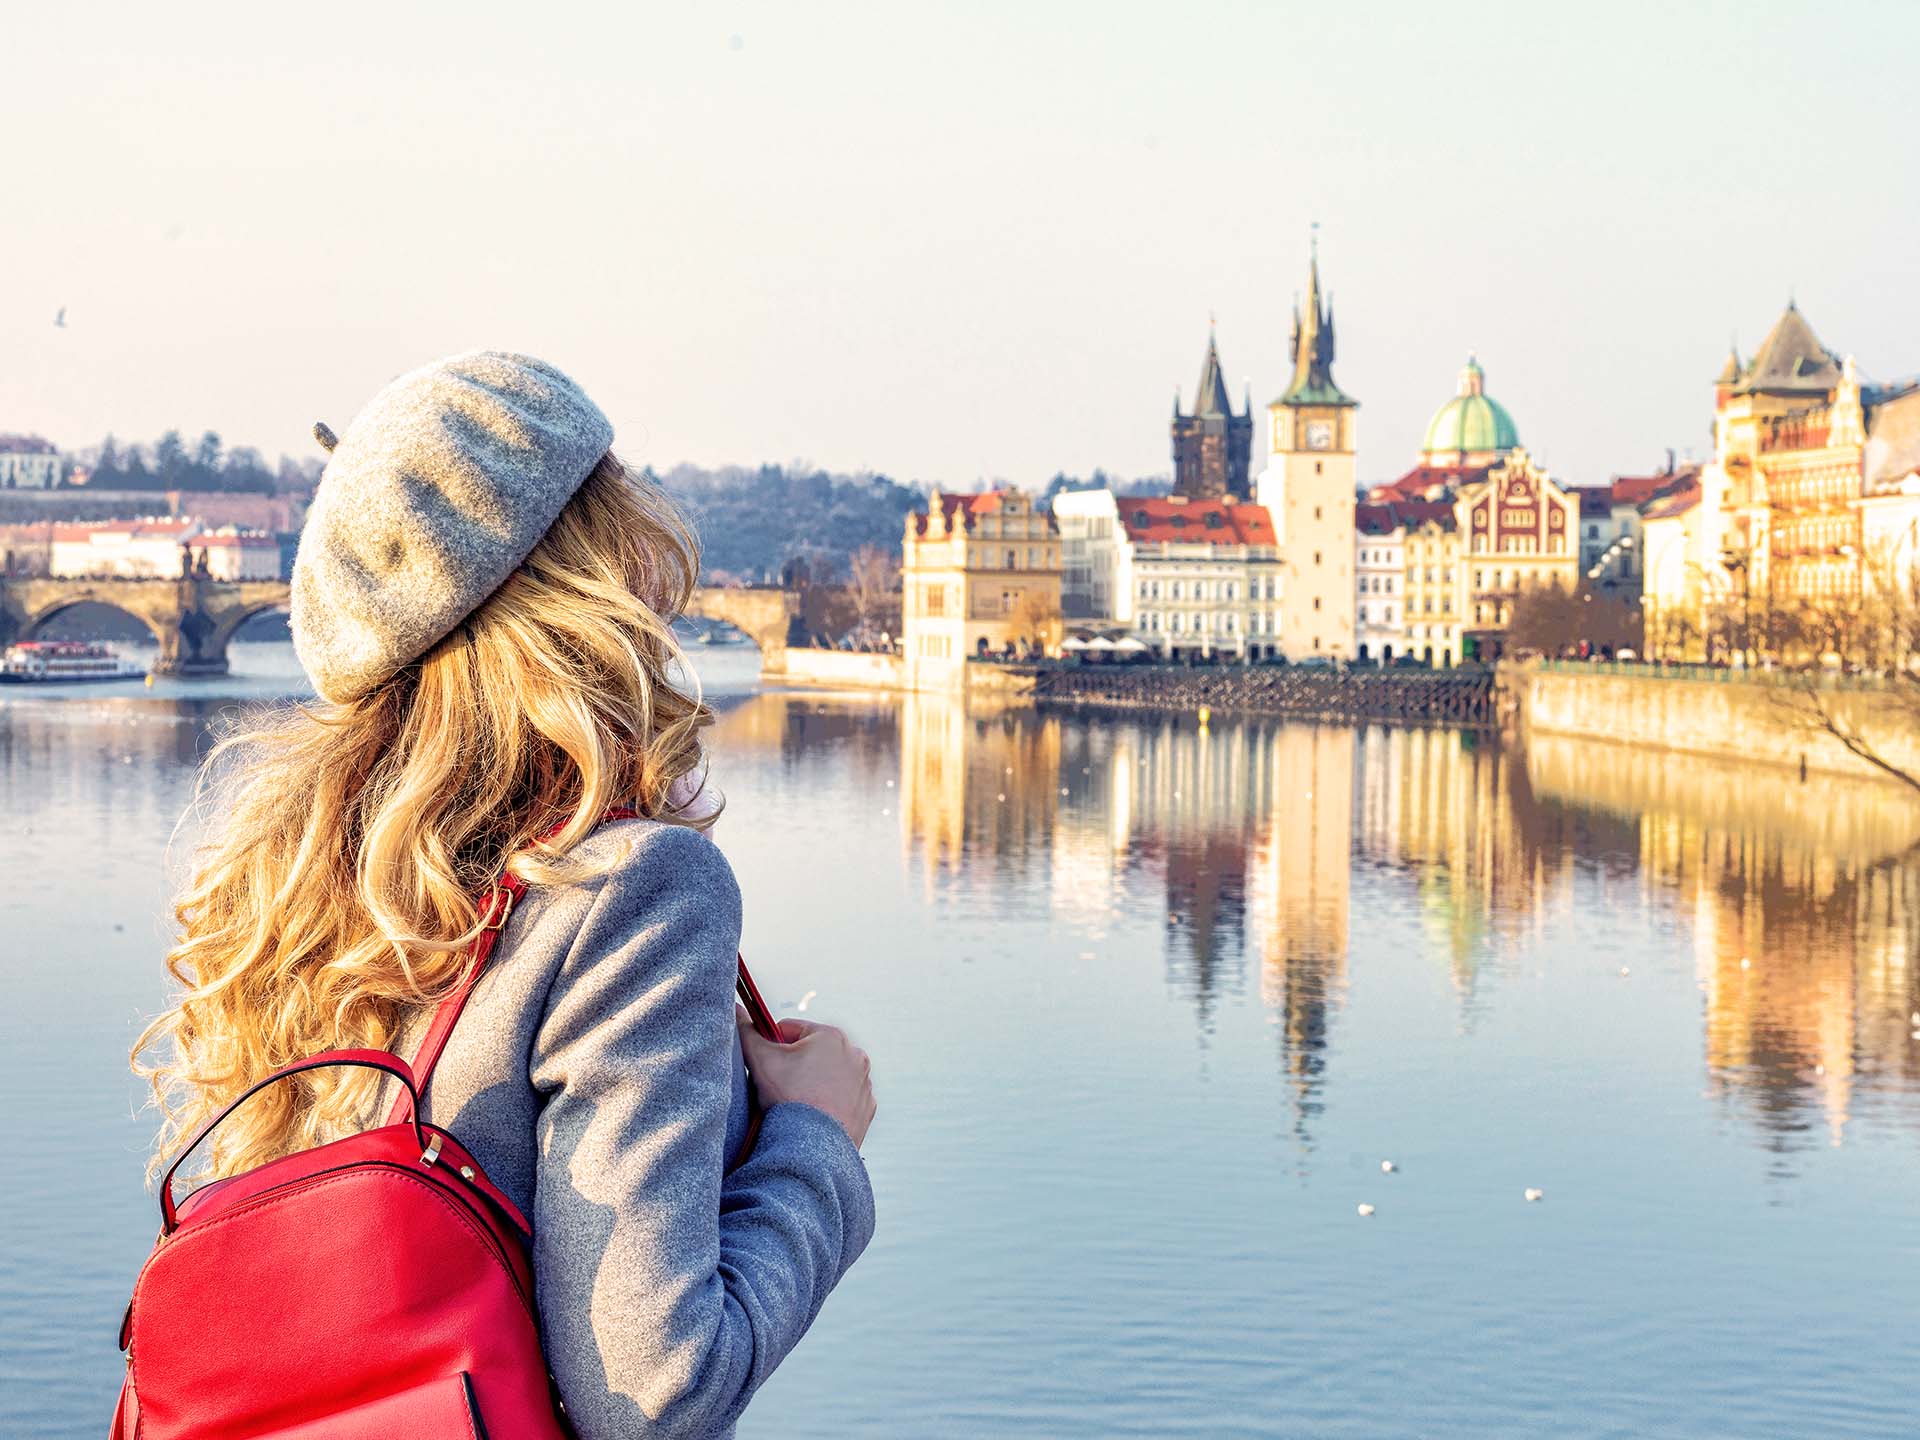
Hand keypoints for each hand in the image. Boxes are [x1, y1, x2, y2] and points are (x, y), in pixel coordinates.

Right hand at [737, 1009, 875, 1149]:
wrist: (812, 1148)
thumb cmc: (789, 1098)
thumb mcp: (761, 1059)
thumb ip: (746, 1031)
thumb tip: (735, 1010)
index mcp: (831, 1036)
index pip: (790, 1029)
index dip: (771, 1044)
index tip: (765, 1064)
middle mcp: (854, 1055)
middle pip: (811, 1052)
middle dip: (794, 1065)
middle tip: (780, 1087)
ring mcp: (863, 1083)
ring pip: (828, 1075)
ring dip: (813, 1083)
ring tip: (796, 1103)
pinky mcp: (866, 1108)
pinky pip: (842, 1098)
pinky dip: (829, 1103)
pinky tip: (814, 1115)